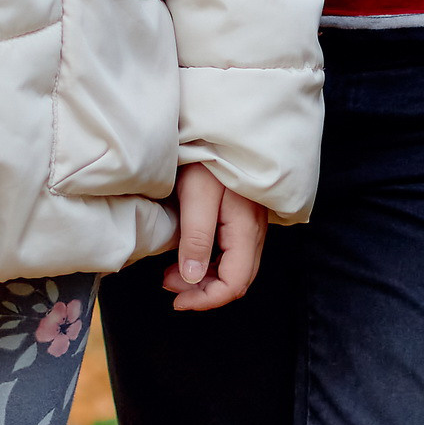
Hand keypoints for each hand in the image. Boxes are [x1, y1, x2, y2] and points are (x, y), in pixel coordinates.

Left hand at [165, 166, 266, 310]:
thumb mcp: (196, 194)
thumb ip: (196, 237)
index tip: (176, 300)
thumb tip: (192, 279)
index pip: (235, 282)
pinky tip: (188, 255)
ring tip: (171, 273)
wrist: (221, 124)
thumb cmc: (207, 153)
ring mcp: (252, 223)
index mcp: (245, 228)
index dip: (206, 299)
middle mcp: (255, 230)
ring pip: (235, 267)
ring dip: (205, 278)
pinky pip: (233, 251)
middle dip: (203, 291)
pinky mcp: (244, 215)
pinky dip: (211, 262)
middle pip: (238, 279)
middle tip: (168, 285)